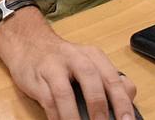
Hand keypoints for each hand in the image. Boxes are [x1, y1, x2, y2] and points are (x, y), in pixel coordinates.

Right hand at [0, 11, 136, 119]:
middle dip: (99, 107)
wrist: (28, 42)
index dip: (122, 103)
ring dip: (74, 116)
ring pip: (64, 92)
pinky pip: (47, 100)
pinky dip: (57, 116)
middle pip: (91, 80)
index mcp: (93, 56)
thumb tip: (126, 103)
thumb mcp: (89, 63)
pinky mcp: (36, 77)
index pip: (113, 79)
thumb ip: (109, 81)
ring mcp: (53, 66)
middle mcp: (74, 57)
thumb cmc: (64, 60)